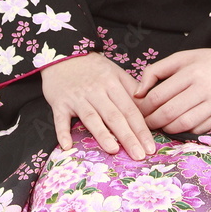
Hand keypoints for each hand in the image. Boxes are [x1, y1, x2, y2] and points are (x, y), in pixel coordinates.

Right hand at [40, 52, 156, 159]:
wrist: (64, 55)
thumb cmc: (93, 68)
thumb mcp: (115, 72)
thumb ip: (132, 88)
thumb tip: (148, 106)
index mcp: (112, 83)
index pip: (130, 109)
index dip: (141, 129)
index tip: (151, 147)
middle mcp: (96, 91)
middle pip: (114, 116)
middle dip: (128, 137)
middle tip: (140, 156)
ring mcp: (77, 97)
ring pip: (92, 117)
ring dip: (102, 134)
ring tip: (114, 150)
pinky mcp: (59, 102)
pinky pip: (61, 119)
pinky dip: (63, 132)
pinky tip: (68, 146)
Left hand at [133, 41, 210, 135]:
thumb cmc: (210, 61)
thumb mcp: (182, 57)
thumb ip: (157, 71)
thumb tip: (137, 93)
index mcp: (189, 72)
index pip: (158, 96)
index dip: (144, 108)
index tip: (138, 111)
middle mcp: (201, 88)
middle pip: (168, 112)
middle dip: (152, 122)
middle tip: (145, 124)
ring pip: (182, 124)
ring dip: (167, 129)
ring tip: (160, 127)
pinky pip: (199, 129)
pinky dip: (185, 131)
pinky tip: (178, 127)